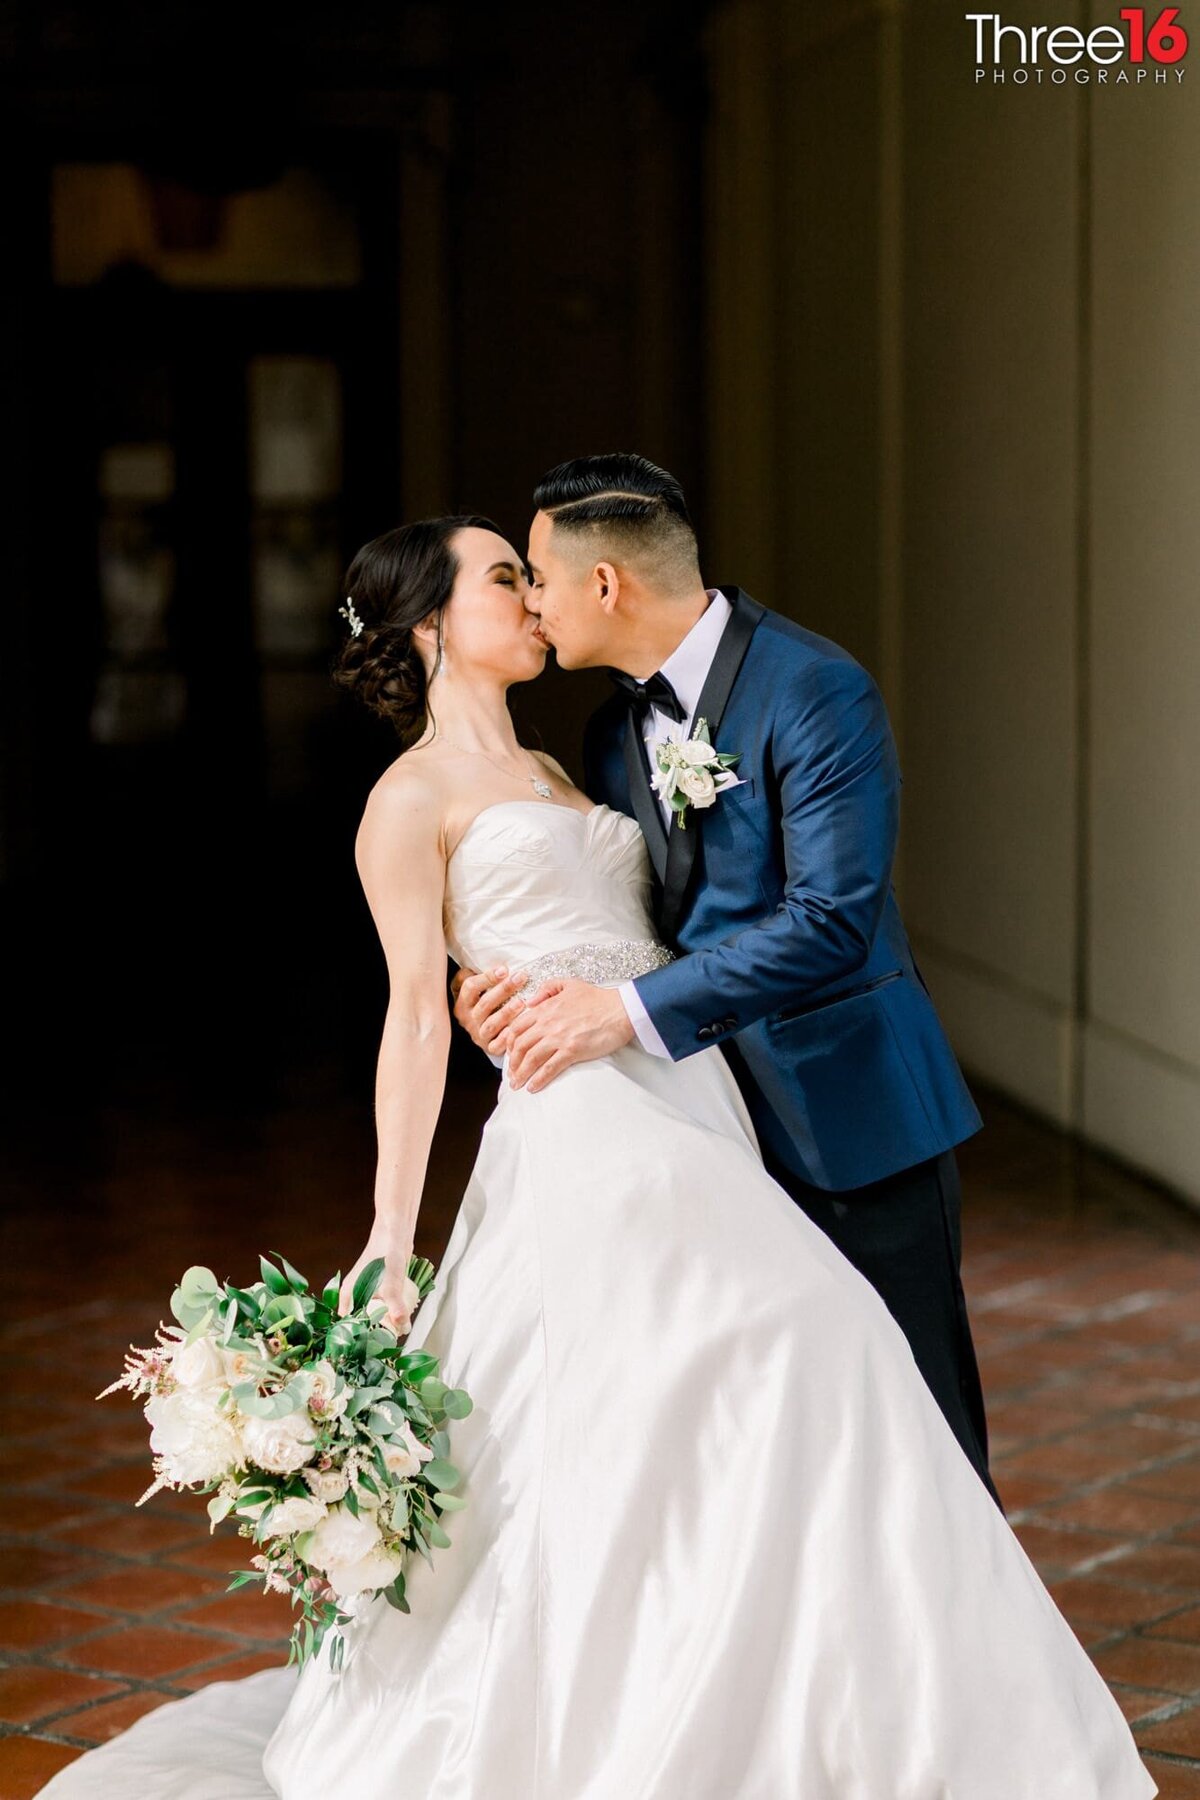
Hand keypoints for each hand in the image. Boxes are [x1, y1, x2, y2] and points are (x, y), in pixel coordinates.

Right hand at [339, 1234, 416, 1335]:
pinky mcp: (380, 1288)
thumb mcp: (391, 1284)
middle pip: (363, 1323)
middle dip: (376, 1333)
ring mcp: (367, 1292)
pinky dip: (392, 1313)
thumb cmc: (387, 1255)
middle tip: (391, 1344)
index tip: (374, 1350)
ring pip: (375, 1315)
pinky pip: (384, 1307)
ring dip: (386, 1324)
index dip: (360, 1339)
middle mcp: (355, 1296)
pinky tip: (403, 1318)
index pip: (349, 1327)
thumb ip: (396, 1306)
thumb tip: (402, 1326)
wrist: (396, 1233)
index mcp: (348, 1297)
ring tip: (398, 1333)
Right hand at [451, 964, 528, 1056]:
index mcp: (462, 1002)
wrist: (479, 1030)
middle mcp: (468, 1019)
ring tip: (521, 1002)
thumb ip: (471, 974)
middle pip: (485, 1004)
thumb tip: (481, 964)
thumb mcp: (471, 988)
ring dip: (506, 1013)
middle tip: (520, 978)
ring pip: (491, 1024)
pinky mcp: (488, 1047)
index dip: (487, 977)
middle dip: (503, 989)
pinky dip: (506, 1038)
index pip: (470, 987)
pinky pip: (497, 1045)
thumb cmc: (479, 1003)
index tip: (504, 969)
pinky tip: (517, 1028)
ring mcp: (478, 1034)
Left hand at [505, 979, 634, 1092]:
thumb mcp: (569, 984)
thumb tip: (531, 1001)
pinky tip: (533, 1087)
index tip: (509, 1053)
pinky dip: (538, 1080)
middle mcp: (547, 1024)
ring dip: (521, 1074)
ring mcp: (559, 1038)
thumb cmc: (598, 998)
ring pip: (531, 1059)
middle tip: (511, 1073)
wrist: (620, 1010)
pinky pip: (549, 1068)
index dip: (509, 1043)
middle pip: (520, 1046)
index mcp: (545, 1009)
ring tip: (517, 1084)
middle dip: (512, 1062)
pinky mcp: (572, 1051)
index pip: (517, 1028)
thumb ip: (546, 989)